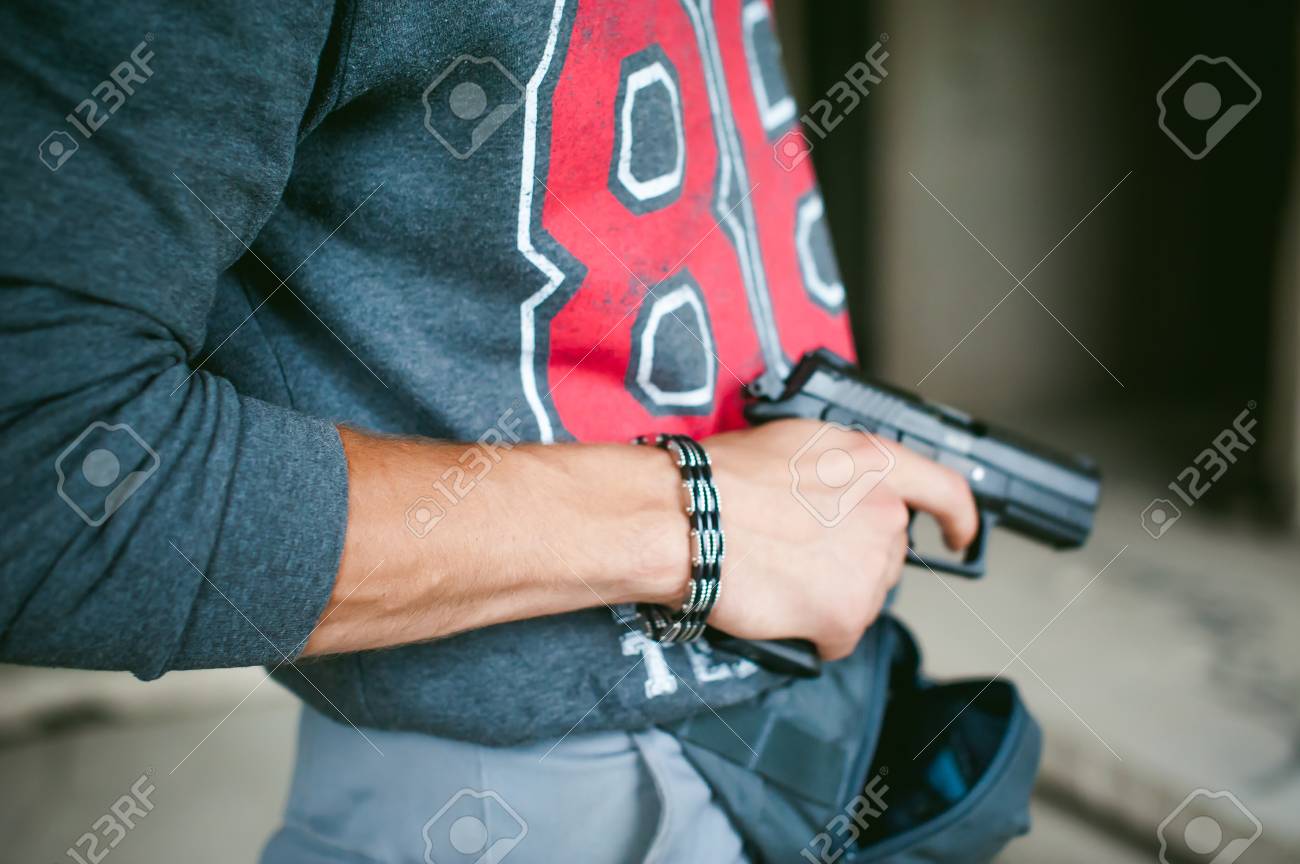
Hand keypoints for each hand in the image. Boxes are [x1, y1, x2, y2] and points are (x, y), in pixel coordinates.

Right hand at [701, 419, 977, 660]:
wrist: (689, 517)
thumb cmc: (720, 478)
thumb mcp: (796, 444)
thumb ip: (839, 468)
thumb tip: (840, 491)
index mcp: (874, 462)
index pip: (945, 491)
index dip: (958, 518)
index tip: (959, 535)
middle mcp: (884, 512)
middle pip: (888, 555)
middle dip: (852, 561)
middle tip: (800, 557)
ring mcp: (870, 566)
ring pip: (863, 597)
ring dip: (829, 595)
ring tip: (777, 575)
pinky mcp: (847, 613)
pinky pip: (839, 636)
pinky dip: (812, 631)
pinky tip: (778, 606)